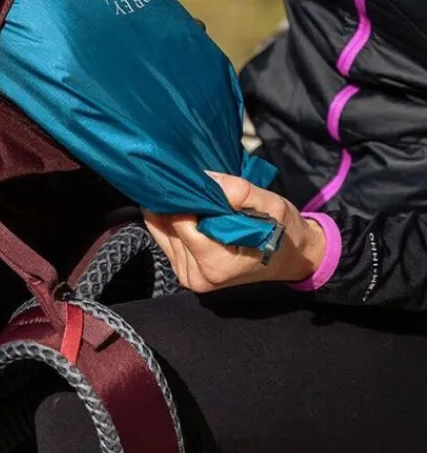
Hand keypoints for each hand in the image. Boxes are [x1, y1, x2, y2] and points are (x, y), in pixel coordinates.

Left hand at [143, 172, 326, 291]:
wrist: (289, 257)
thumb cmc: (282, 233)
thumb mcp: (272, 206)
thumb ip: (239, 192)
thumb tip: (204, 177)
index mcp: (216, 264)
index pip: (182, 223)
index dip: (184, 198)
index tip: (188, 179)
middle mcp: (196, 275)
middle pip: (169, 228)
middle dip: (176, 203)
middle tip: (188, 182)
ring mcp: (188, 275)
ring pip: (163, 233)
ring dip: (172, 212)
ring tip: (192, 195)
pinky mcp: (184, 271)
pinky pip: (166, 240)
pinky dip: (172, 222)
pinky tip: (185, 208)